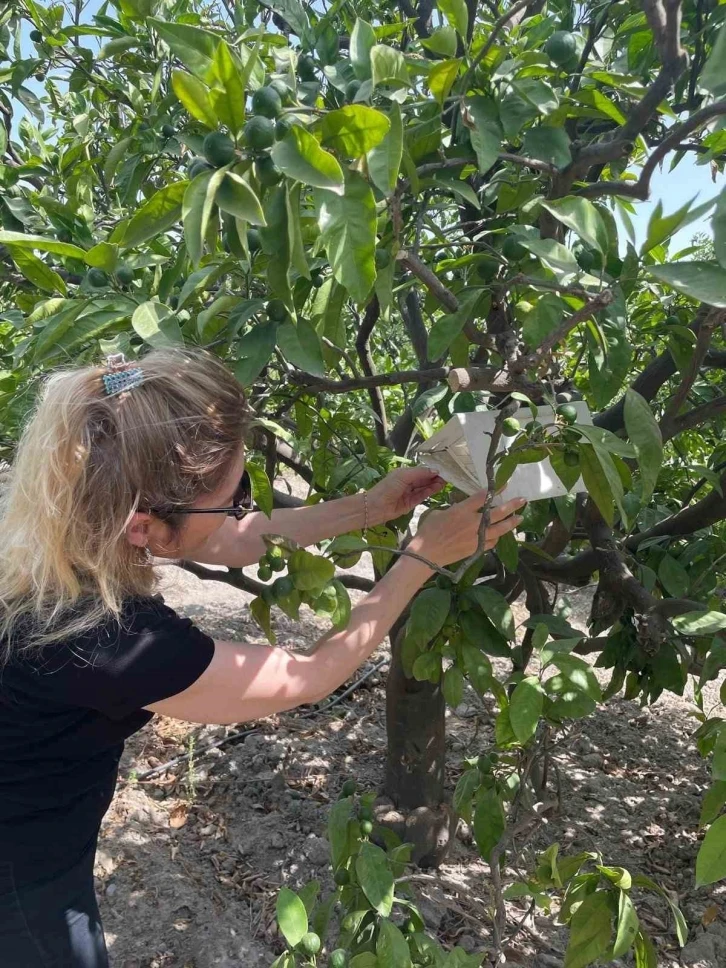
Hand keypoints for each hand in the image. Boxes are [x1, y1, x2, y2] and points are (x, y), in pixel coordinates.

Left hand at [367, 466, 445, 524]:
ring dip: (434, 484)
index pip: (420, 471)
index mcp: (404, 474)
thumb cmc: (388, 487)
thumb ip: (419, 473)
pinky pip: (422, 496)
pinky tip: (437, 487)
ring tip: (444, 481)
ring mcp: (409, 493)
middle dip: (434, 477)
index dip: (431, 470)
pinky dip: (429, 492)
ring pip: (424, 488)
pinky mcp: (411, 503)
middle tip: (447, 476)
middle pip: (423, 479)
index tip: (442, 469)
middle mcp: (407, 483)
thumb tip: (435, 471)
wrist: (376, 506)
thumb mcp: (403, 476)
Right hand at [410, 490, 524, 566]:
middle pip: (498, 512)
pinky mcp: (476, 549)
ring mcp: (476, 537)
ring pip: (500, 529)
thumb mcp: (439, 513)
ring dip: (511, 523)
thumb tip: (461, 509)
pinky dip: (497, 538)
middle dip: (512, 505)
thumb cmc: (428, 531)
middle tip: (523, 500)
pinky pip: (492, 542)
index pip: (483, 497)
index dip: (496, 489)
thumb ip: (454, 509)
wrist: (427, 554)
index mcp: (462, 510)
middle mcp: (473, 523)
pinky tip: (499, 535)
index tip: (505, 484)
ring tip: (519, 518)